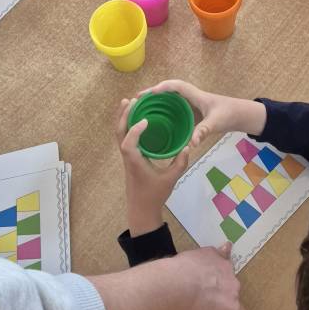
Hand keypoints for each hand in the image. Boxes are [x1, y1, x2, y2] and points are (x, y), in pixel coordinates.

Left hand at [115, 97, 189, 235]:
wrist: (141, 209)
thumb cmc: (155, 195)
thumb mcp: (171, 179)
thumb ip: (180, 163)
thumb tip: (188, 145)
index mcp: (135, 163)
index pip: (128, 144)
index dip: (134, 131)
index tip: (145, 120)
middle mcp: (128, 157)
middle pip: (119, 134)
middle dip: (123, 116)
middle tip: (132, 100)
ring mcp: (127, 157)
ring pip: (119, 134)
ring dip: (122, 118)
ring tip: (129, 103)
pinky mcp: (129, 157)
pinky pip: (124, 138)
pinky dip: (127, 125)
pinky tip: (135, 118)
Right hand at [142, 80, 265, 147]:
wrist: (239, 114)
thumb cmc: (228, 114)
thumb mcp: (216, 123)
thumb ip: (204, 131)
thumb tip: (191, 143)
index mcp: (195, 95)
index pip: (176, 86)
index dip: (163, 87)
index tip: (150, 94)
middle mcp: (190, 96)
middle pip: (168, 90)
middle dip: (153, 92)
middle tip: (137, 98)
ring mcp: (190, 103)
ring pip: (169, 98)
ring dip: (155, 99)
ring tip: (139, 105)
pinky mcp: (190, 110)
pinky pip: (173, 106)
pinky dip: (162, 108)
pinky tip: (153, 117)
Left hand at [174, 245, 246, 309]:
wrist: (175, 288)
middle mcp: (235, 289)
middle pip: (230, 293)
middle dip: (218, 296)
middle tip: (199, 299)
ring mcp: (226, 269)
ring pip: (225, 273)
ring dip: (216, 277)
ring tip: (197, 279)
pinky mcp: (215, 254)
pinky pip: (223, 253)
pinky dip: (221, 254)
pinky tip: (222, 250)